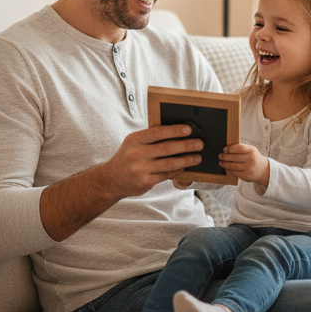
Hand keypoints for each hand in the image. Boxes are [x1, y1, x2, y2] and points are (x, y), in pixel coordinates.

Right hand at [39, 124, 201, 241]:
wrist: (111, 180)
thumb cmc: (127, 157)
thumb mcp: (133, 143)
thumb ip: (150, 139)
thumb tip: (177, 133)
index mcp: (134, 139)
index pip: (157, 132)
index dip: (174, 130)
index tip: (189, 129)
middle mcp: (137, 153)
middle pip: (167, 148)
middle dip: (186, 145)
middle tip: (199, 143)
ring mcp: (141, 169)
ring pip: (169, 163)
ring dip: (186, 160)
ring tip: (197, 157)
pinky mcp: (145, 182)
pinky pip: (166, 175)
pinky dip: (177, 170)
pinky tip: (185, 167)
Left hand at [218, 142, 268, 185]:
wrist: (264, 170)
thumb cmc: (253, 158)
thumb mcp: (251, 150)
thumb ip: (241, 148)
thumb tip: (226, 149)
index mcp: (251, 150)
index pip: (239, 148)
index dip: (230, 149)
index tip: (224, 149)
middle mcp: (251, 159)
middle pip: (234, 157)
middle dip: (225, 156)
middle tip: (220, 156)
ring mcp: (249, 168)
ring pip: (233, 166)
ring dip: (225, 164)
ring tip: (221, 162)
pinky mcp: (246, 176)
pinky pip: (234, 173)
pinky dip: (228, 170)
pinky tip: (226, 169)